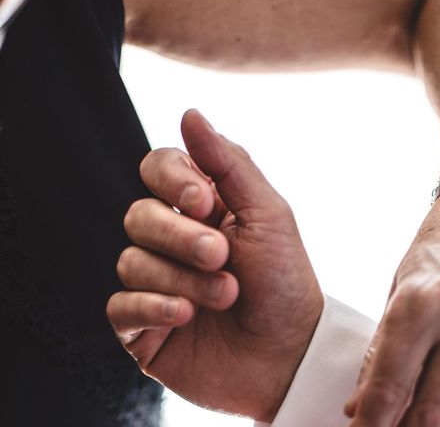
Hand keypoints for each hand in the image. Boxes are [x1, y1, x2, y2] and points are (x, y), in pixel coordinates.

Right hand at [106, 110, 323, 420]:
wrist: (291, 355)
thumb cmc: (286, 282)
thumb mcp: (268, 214)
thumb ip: (228, 163)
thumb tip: (190, 113)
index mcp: (203, 208)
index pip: (158, 168)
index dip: (172, 178)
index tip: (205, 199)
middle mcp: (174, 240)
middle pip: (139, 214)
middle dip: (181, 236)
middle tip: (222, 256)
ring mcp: (156, 282)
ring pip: (131, 261)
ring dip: (182, 279)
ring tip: (226, 294)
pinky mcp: (143, 324)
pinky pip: (119, 305)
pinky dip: (153, 308)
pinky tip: (186, 317)